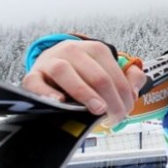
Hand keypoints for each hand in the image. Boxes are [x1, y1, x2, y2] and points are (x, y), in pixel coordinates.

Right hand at [21, 40, 146, 125]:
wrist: (52, 66)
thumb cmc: (84, 74)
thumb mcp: (108, 70)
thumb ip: (130, 77)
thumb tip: (135, 89)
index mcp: (95, 49)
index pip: (114, 75)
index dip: (124, 97)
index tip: (125, 113)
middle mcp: (73, 51)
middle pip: (97, 76)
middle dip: (110, 101)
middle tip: (114, 119)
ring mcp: (51, 61)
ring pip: (65, 72)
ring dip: (84, 93)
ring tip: (97, 109)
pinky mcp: (32, 75)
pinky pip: (35, 83)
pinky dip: (46, 93)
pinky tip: (60, 103)